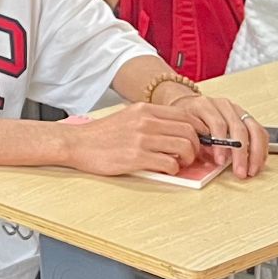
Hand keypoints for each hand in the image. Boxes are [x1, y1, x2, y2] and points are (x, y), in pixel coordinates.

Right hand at [65, 103, 202, 177]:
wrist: (77, 144)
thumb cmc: (101, 135)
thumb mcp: (127, 117)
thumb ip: (151, 120)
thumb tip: (176, 132)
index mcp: (144, 109)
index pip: (185, 115)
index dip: (198, 128)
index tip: (200, 139)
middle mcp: (145, 121)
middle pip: (189, 130)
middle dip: (197, 145)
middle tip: (193, 155)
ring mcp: (141, 139)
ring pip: (183, 146)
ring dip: (188, 158)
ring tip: (182, 163)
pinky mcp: (136, 157)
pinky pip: (169, 163)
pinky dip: (174, 169)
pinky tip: (167, 169)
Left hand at [169, 94, 266, 178]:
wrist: (189, 105)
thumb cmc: (186, 118)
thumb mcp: (184, 126)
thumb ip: (196, 140)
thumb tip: (209, 158)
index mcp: (205, 105)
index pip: (218, 125)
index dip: (220, 145)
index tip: (220, 162)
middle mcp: (224, 105)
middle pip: (239, 128)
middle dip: (241, 154)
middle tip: (240, 171)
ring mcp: (238, 110)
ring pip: (254, 130)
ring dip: (255, 153)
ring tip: (252, 170)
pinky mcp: (247, 117)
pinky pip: (260, 132)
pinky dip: (261, 149)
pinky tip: (258, 162)